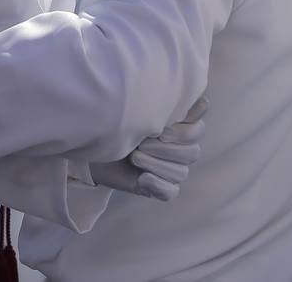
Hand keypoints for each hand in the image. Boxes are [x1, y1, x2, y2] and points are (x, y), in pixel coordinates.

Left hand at [89, 96, 207, 200]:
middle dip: (163, 148)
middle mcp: (180, 147)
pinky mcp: (160, 187)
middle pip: (192, 152)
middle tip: (140, 142)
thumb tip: (199, 100)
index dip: (183, 131)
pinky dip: (156, 184)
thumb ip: (166, 102)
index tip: (161, 128)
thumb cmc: (115, 122)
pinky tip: (142, 178)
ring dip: (154, 164)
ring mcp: (171, 169)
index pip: (198, 128)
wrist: (92, 143)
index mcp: (178, 125)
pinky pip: (170, 191)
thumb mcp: (137, 107)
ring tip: (133, 156)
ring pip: (181, 172)